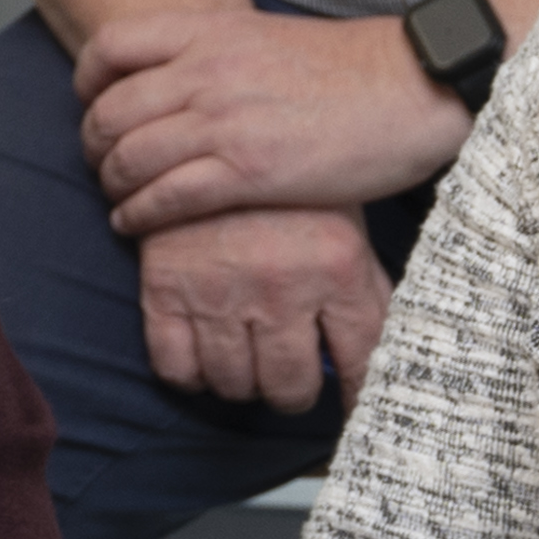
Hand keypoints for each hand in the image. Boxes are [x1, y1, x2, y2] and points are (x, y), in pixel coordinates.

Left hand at [76, 3, 465, 234]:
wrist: (410, 85)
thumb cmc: (347, 68)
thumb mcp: (264, 36)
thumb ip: (214, 52)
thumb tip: (176, 77)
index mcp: (210, 31)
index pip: (112, 45)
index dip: (88, 81)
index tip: (92, 104)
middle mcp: (206, 72)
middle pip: (110, 110)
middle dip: (93, 144)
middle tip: (101, 163)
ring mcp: (225, 122)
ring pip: (129, 157)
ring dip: (112, 185)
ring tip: (118, 199)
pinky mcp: (249, 172)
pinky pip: (166, 198)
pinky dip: (137, 214)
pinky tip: (134, 225)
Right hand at [133, 203, 388, 412]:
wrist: (208, 128)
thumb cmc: (287, 184)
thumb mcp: (343, 223)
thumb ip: (363, 290)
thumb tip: (372, 359)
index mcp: (337, 266)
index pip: (360, 362)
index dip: (355, 396)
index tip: (351, 410)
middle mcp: (282, 285)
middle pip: (290, 387)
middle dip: (290, 390)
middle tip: (285, 373)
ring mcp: (221, 289)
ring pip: (234, 385)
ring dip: (241, 382)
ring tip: (244, 359)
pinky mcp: (165, 286)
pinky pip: (175, 367)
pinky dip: (189, 374)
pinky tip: (202, 354)